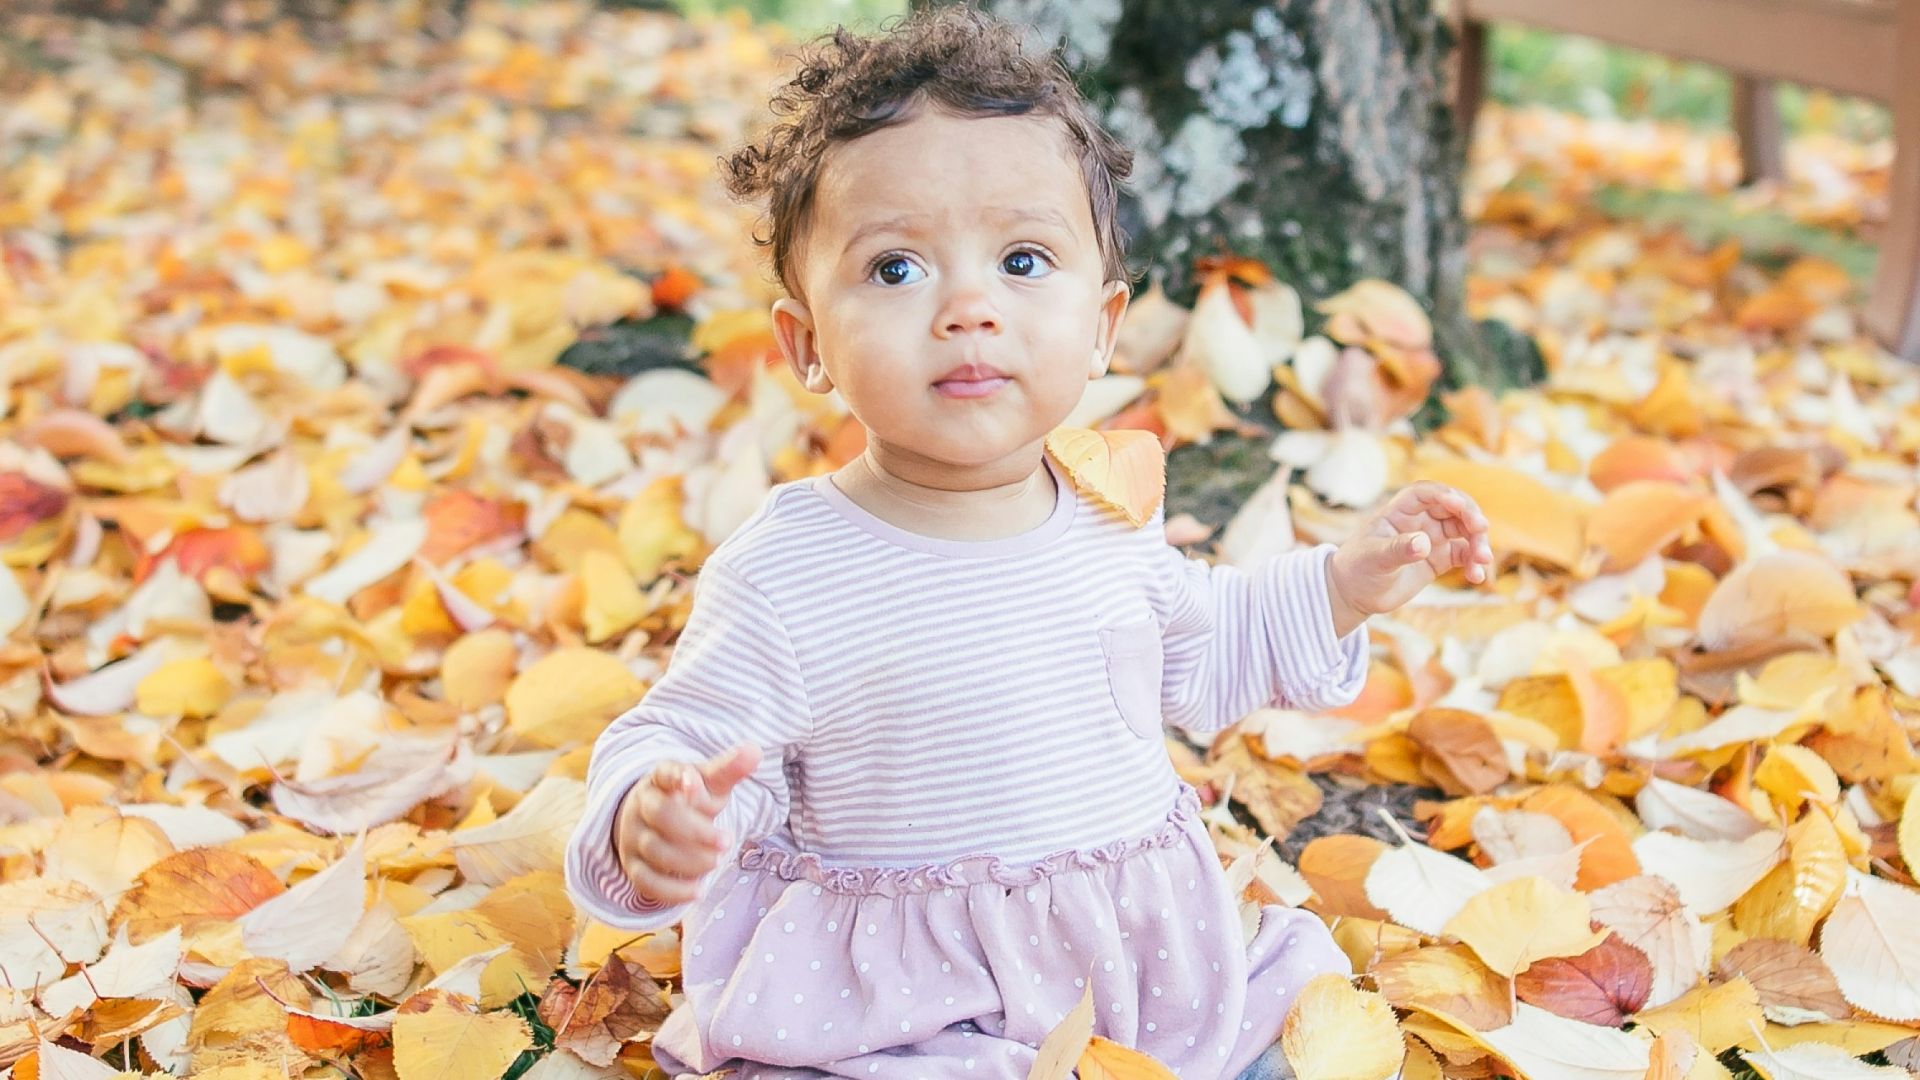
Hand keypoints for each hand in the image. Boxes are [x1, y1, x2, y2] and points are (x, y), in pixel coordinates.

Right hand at [612, 742, 761, 905]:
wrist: (654, 821)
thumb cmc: (690, 799)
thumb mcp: (709, 782)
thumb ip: (729, 769)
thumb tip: (755, 751)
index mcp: (661, 778)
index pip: (665, 773)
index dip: (677, 777)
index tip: (694, 781)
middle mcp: (643, 805)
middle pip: (661, 814)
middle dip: (695, 830)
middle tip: (728, 840)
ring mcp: (635, 837)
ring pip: (655, 850)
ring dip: (689, 860)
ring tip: (717, 861)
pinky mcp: (634, 866)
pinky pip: (646, 881)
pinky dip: (671, 890)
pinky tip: (698, 891)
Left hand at [1325, 482, 1493, 635]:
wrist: (1355, 594)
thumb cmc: (1357, 570)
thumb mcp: (1374, 559)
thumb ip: (1398, 550)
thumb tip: (1424, 543)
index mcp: (1399, 511)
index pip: (1425, 493)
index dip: (1443, 494)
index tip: (1457, 504)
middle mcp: (1418, 520)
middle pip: (1452, 508)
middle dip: (1469, 516)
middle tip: (1481, 529)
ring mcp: (1431, 538)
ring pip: (1464, 531)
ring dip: (1478, 542)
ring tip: (1481, 561)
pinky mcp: (1439, 558)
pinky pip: (1464, 555)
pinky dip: (1474, 563)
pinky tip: (1477, 576)